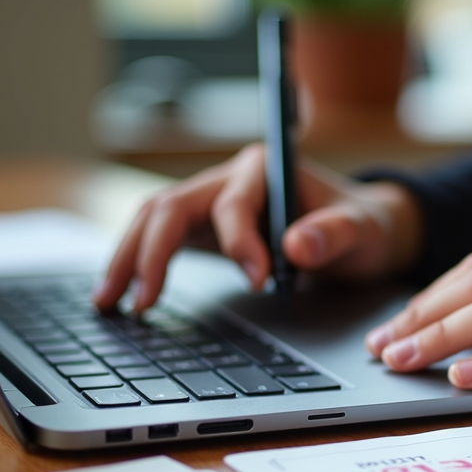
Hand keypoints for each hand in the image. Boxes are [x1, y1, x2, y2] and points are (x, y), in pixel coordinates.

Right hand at [93, 143, 421, 311]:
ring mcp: (212, 201)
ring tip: (106, 302)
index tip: (257, 283)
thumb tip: (297, 247)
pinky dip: (138, 264)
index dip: (238, 243)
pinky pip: (160, 239)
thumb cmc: (365, 226)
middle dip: (151, 253)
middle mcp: (230, 178)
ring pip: (153, 220)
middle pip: (171, 206)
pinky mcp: (204, 228)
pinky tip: (120, 296)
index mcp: (267, 169)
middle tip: (142, 303)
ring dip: (128, 259)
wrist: (365, 231)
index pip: (232, 204)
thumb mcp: (363, 231)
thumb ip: (335, 236)